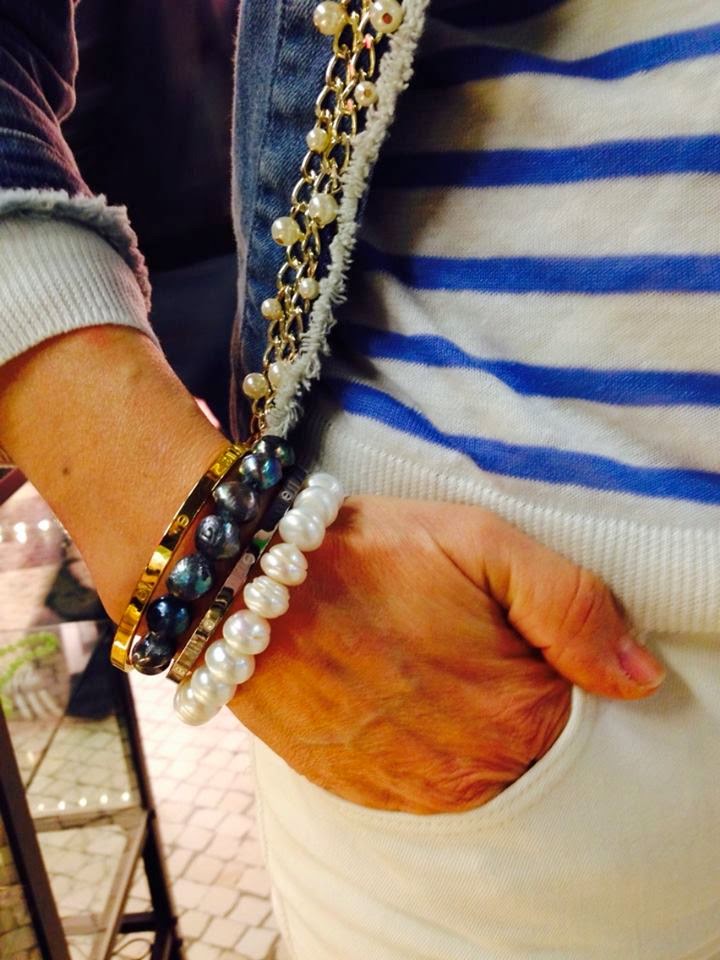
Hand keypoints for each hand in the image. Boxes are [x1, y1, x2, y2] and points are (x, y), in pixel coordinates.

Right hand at [229, 495, 664, 813]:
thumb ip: (573, 607)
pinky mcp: (358, 792)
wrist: (246, 583)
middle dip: (501, 691)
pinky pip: (414, 784)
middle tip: (453, 634)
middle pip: (523, 746)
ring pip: (470, 769)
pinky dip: (413, 742)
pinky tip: (387, 690)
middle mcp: (468, 770)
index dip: (548, 663)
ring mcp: (410, 789)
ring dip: (455, 719)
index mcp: (516, 713)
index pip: (578, 713)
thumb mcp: (484, 543)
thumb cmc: (369, 553)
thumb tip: (639, 679)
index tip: (509, 626)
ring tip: (413, 656)